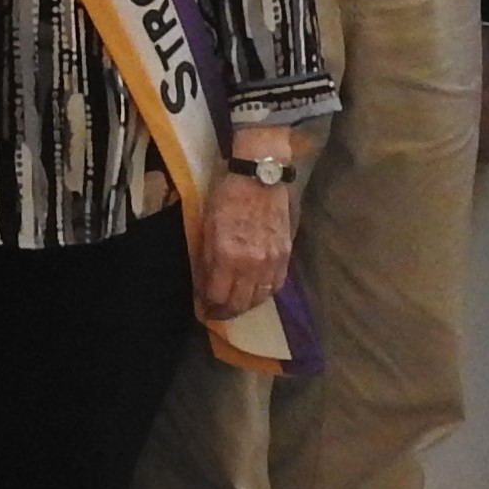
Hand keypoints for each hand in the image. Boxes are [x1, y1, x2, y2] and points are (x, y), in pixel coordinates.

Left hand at [194, 171, 294, 321]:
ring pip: (259, 299)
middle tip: (217, 312)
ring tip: (235, 304)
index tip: (203, 308)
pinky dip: (264, 294)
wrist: (260, 176)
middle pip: (239, 304)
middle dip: (225, 312)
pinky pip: (276, 286)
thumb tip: (203, 285)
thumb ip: (206, 259)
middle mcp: (251, 264)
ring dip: (245, 306)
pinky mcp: (285, 255)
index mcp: (227, 256)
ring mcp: (271, 261)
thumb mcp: (207, 226)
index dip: (209, 307)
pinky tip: (256, 292)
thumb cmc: (227, 196)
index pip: (218, 297)